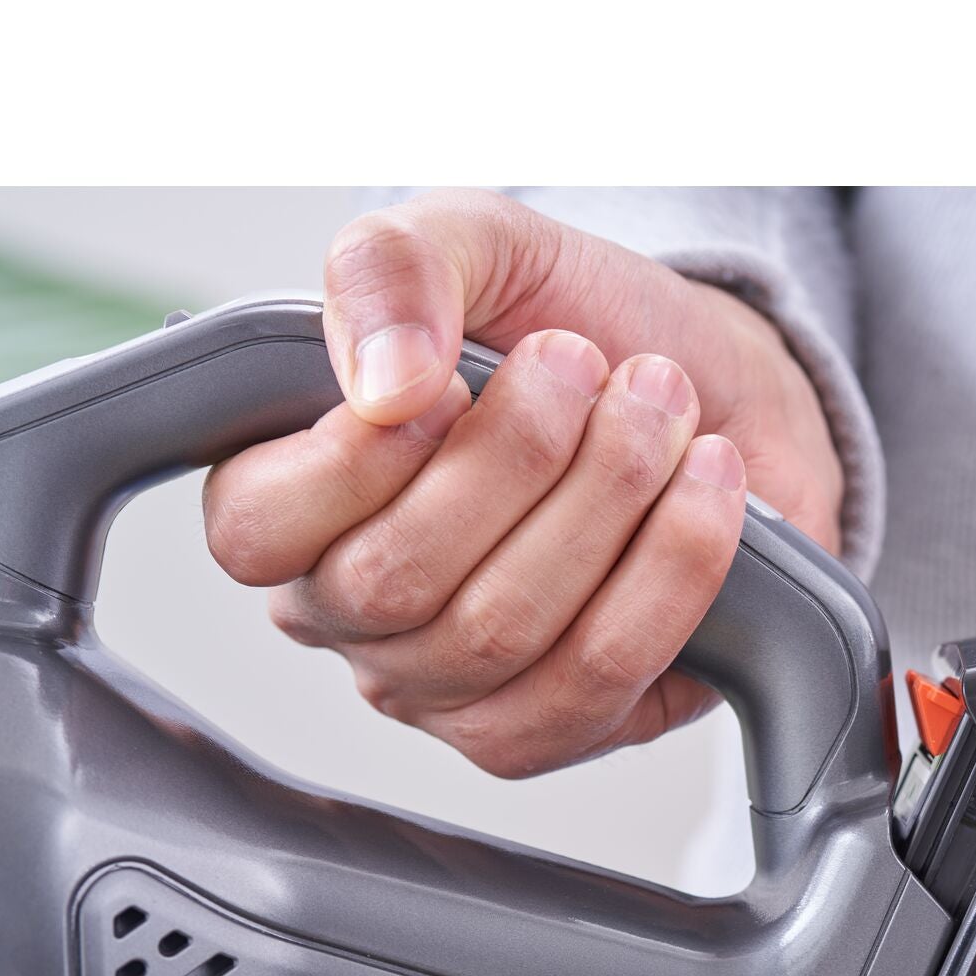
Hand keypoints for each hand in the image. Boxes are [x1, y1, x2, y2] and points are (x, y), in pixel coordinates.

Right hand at [203, 190, 842, 776]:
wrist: (721, 383)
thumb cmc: (574, 324)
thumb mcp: (475, 244)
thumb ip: (393, 269)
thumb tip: (382, 386)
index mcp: (296, 504)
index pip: (254, 530)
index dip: (353, 461)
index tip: (453, 379)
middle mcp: (361, 620)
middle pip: (396, 583)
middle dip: (517, 456)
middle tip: (587, 363)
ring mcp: (459, 691)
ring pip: (502, 631)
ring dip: (606, 497)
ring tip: (663, 403)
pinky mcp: (569, 730)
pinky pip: (600, 678)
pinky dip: (671, 567)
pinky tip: (708, 485)